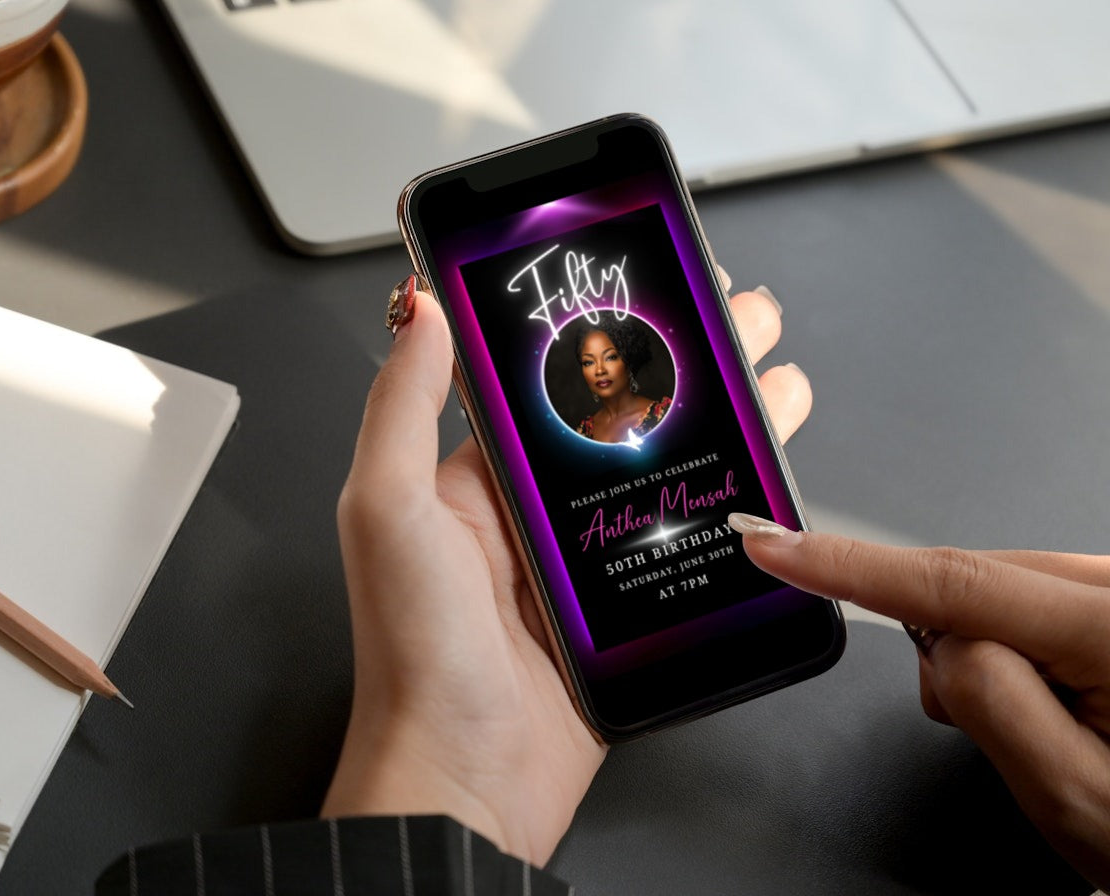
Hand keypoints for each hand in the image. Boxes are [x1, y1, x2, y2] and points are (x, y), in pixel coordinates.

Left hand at [324, 277, 808, 864]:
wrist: (465, 782)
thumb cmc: (414, 653)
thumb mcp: (388, 510)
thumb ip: (401, 406)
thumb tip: (420, 308)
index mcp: (479, 476)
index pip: (548, 379)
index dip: (600, 326)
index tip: (646, 277)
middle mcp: (535, 510)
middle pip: (625, 416)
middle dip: (685, 360)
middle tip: (739, 315)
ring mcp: (586, 560)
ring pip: (667, 468)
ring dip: (721, 418)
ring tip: (774, 377)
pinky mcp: (627, 609)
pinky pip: (686, 539)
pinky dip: (733, 503)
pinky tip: (770, 475)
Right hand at [733, 521, 1109, 890]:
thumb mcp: (1076, 801)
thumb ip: (990, 705)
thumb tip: (935, 640)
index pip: (951, 580)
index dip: (847, 563)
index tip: (775, 544)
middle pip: (977, 582)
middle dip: (957, 647)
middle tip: (1015, 735)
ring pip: (1002, 590)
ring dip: (996, 653)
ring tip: (1061, 729)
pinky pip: (1033, 598)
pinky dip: (1022, 646)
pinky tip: (1069, 701)